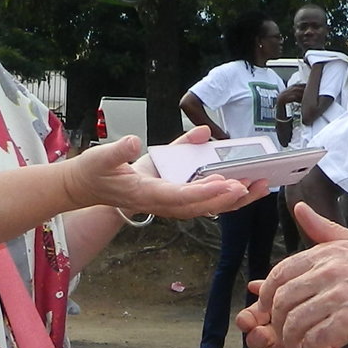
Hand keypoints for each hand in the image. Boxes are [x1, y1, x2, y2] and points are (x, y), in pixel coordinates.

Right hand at [62, 134, 253, 220]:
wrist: (87, 187)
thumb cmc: (93, 173)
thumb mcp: (100, 158)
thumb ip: (118, 151)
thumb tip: (133, 141)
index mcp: (146, 193)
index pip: (179, 196)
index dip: (203, 193)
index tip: (224, 185)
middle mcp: (161, 202)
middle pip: (201, 206)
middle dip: (227, 198)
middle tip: (253, 185)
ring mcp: (168, 201)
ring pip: (206, 206)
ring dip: (233, 199)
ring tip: (260, 187)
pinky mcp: (172, 195)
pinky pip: (202, 199)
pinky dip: (223, 195)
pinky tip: (244, 188)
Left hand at [240, 202, 347, 347]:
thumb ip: (326, 231)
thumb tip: (300, 210)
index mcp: (329, 252)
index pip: (282, 273)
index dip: (267, 298)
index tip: (268, 314)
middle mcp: (331, 269)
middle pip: (283, 300)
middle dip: (276, 325)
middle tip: (281, 339)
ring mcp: (342, 293)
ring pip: (297, 322)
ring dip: (291, 343)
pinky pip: (318, 338)